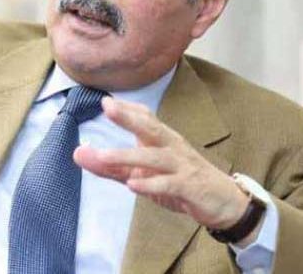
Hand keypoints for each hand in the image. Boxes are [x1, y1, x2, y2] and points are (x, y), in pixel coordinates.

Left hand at [73, 97, 254, 238]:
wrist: (224, 202)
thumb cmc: (180, 181)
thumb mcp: (142, 174)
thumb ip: (110, 166)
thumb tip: (78, 153)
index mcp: (163, 139)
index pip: (145, 117)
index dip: (126, 109)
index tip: (104, 100)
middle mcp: (172, 147)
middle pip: (151, 128)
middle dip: (129, 118)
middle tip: (108, 108)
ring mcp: (181, 166)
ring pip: (155, 157)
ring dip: (129, 155)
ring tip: (104, 156)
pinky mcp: (189, 187)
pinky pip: (169, 183)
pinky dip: (151, 183)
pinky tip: (133, 185)